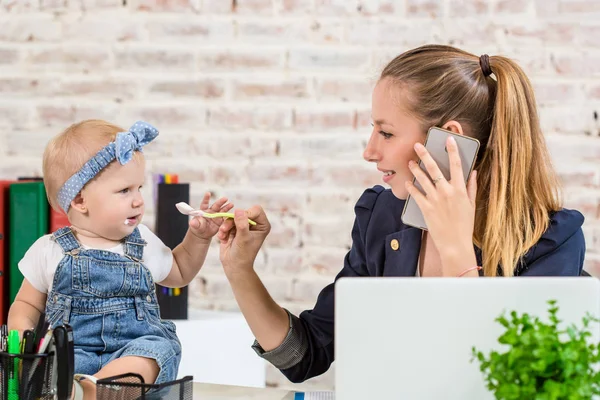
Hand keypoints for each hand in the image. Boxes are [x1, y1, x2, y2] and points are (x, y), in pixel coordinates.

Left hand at [189, 192, 232, 240]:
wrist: (202, 233)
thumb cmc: (197, 227)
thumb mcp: (195, 226)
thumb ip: (194, 224)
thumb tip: (191, 222)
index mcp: (203, 211)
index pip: (204, 203)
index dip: (206, 198)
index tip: (208, 193)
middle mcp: (211, 211)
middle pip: (216, 205)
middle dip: (220, 202)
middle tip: (225, 198)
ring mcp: (216, 215)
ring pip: (222, 210)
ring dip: (227, 207)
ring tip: (231, 204)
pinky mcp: (220, 220)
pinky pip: (225, 218)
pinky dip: (229, 215)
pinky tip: (234, 213)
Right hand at [218, 206, 270, 274]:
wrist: (234, 266)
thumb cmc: (243, 255)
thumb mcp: (243, 239)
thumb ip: (242, 224)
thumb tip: (239, 210)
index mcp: (262, 225)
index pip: (256, 210)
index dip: (246, 213)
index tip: (239, 223)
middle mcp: (254, 224)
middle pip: (242, 212)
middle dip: (232, 221)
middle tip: (225, 229)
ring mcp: (243, 226)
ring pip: (232, 217)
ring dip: (225, 226)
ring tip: (222, 235)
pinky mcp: (234, 229)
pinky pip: (226, 222)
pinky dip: (223, 230)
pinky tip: (223, 239)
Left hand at [405, 136, 477, 275]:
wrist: (455, 244)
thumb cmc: (465, 225)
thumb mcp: (471, 205)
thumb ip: (471, 187)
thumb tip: (472, 172)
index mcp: (459, 189)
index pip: (457, 165)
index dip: (452, 150)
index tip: (448, 139)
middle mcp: (446, 192)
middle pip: (434, 168)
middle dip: (425, 154)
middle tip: (418, 145)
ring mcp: (434, 199)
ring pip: (422, 179)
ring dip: (415, 168)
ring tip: (410, 162)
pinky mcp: (425, 208)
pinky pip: (415, 194)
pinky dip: (410, 187)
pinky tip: (407, 182)